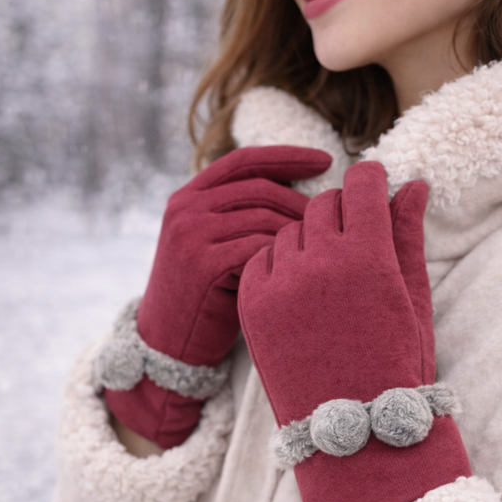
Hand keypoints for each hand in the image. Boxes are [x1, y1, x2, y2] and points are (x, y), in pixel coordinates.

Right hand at [104, 145, 331, 448]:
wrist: (168, 344)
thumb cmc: (205, 296)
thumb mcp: (213, 245)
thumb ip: (240, 216)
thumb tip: (301, 192)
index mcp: (188, 196)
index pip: (244, 160)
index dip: (287, 156)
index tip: (325, 160)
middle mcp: (185, 209)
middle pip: (259, 188)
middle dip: (301, 202)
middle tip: (334, 219)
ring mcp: (190, 235)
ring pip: (263, 219)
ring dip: (299, 234)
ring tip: (322, 249)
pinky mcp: (201, 265)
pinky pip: (258, 250)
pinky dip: (284, 259)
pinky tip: (300, 272)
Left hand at [239, 161, 470, 501]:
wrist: (350, 427)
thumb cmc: (394, 363)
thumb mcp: (410, 299)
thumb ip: (407, 237)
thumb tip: (412, 185)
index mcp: (368, 258)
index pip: (362, 186)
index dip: (369, 179)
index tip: (371, 183)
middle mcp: (320, 263)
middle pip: (324, 205)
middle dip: (340, 211)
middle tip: (351, 236)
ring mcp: (280, 285)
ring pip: (290, 229)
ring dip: (308, 237)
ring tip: (326, 272)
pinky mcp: (252, 304)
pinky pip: (262, 258)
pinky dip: (279, 262)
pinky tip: (298, 284)